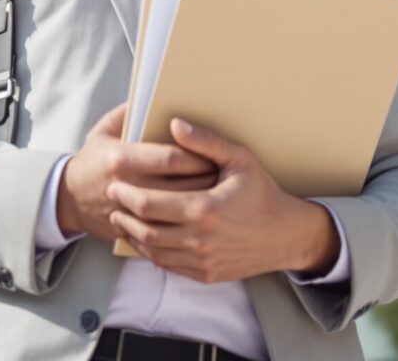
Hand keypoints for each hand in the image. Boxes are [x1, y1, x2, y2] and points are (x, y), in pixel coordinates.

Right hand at [57, 104, 217, 241]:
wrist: (68, 199)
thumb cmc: (93, 159)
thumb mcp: (105, 129)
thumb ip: (130, 110)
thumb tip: (159, 94)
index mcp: (122, 158)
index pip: (171, 158)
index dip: (197, 157)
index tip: (213, 156)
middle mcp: (126, 186)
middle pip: (178, 187)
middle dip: (204, 182)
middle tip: (224, 177)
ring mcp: (128, 213)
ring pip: (176, 213)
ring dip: (199, 204)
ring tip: (218, 196)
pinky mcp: (131, 230)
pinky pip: (165, 230)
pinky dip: (184, 224)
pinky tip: (197, 216)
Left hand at [106, 117, 338, 282]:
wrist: (284, 235)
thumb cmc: (261, 193)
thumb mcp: (239, 159)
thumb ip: (205, 141)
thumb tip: (174, 123)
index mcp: (204, 209)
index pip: (148, 204)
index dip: (126, 195)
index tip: (115, 184)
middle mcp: (200, 239)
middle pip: (144, 230)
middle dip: (123, 214)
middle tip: (113, 200)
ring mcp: (201, 260)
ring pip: (152, 251)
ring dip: (132, 235)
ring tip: (122, 218)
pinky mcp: (204, 274)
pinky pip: (167, 266)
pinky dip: (150, 252)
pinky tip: (144, 237)